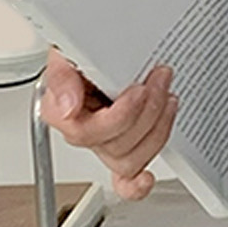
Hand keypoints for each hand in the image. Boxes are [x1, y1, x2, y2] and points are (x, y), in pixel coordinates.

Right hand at [40, 48, 179, 200]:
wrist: (100, 40)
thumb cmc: (83, 46)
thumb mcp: (67, 49)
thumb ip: (63, 76)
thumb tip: (67, 108)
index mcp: (61, 111)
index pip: (86, 132)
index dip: (121, 116)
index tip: (138, 90)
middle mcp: (82, 130)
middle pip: (115, 147)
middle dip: (146, 112)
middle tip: (159, 80)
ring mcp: (104, 142)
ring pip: (129, 160)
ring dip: (157, 128)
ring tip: (167, 95)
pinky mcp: (124, 147)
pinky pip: (124, 180)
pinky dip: (135, 186)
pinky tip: (147, 179)